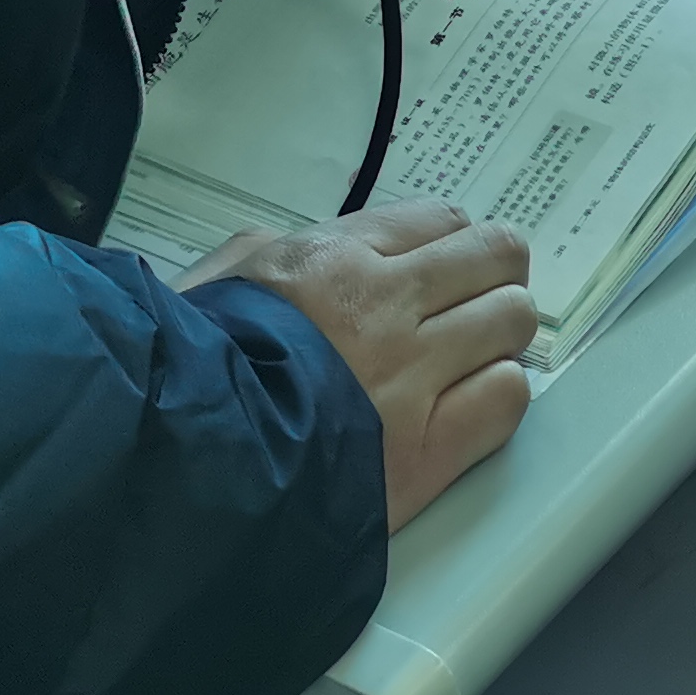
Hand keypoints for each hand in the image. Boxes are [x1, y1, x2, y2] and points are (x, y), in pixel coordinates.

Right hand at [186, 200, 536, 530]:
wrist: (184, 475)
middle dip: (495, 274)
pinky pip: (506, 398)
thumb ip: (269, 254)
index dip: (451, 242)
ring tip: (474, 358)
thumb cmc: (188, 374)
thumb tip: (300, 250)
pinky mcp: (428, 452)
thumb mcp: (216, 283)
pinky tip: (469, 406)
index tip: (445, 268)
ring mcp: (414, 379)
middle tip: (477, 303)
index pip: (441, 219)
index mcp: (333, 259)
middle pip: (496, 256)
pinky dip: (497, 395)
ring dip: (500, 335)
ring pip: (512, 322)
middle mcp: (387, 306)